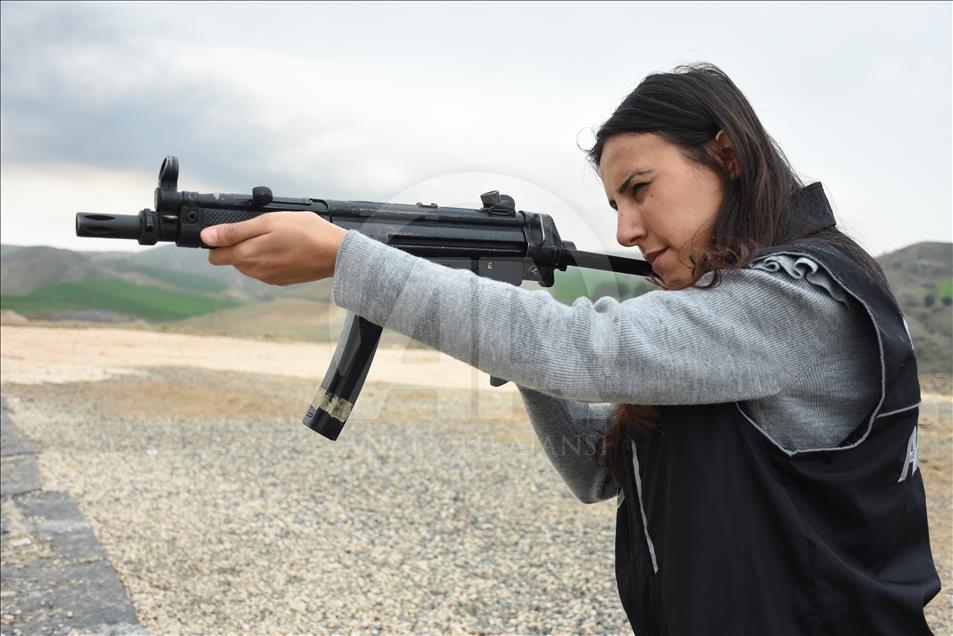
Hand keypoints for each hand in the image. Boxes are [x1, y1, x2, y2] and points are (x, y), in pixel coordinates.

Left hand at [201, 212, 347, 285]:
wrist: (336, 254)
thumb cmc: (305, 232)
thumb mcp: (267, 222)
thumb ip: (234, 231)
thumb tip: (207, 237)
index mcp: (247, 256)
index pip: (214, 256)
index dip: (220, 241)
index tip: (234, 230)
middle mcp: (254, 272)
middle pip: (232, 259)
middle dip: (240, 245)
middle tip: (263, 229)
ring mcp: (268, 278)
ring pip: (249, 264)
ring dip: (257, 251)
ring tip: (278, 237)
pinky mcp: (281, 280)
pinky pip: (266, 269)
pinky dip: (271, 259)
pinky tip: (286, 248)